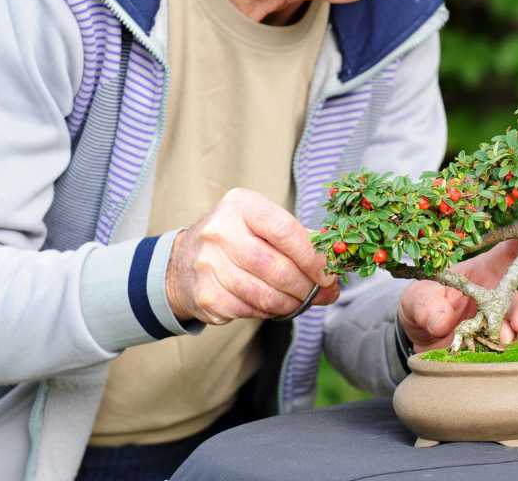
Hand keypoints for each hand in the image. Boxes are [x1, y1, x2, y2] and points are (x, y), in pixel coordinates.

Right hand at [165, 188, 339, 325]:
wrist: (183, 261)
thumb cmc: (234, 238)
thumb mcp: (259, 222)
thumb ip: (296, 237)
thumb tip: (334, 264)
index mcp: (241, 206)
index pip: (287, 232)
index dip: (314, 258)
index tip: (329, 274)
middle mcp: (221, 232)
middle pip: (278, 269)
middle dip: (307, 287)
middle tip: (324, 293)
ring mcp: (209, 265)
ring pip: (266, 295)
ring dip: (292, 304)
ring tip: (303, 301)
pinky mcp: (206, 295)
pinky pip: (251, 311)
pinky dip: (270, 312)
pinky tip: (275, 305)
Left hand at [396, 229, 517, 352]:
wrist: (419, 341)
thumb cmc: (422, 304)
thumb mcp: (416, 299)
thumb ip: (426, 305)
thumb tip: (441, 321)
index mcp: (483, 271)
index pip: (508, 251)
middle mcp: (497, 297)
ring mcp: (496, 324)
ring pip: (515, 328)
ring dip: (512, 334)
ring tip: (501, 340)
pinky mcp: (491, 348)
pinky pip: (502, 352)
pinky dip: (497, 355)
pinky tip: (489, 358)